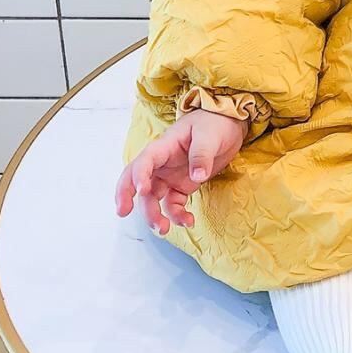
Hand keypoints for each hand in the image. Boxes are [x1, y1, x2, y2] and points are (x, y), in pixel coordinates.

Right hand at [114, 106, 245, 233]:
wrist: (228, 124)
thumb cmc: (214, 123)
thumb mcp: (209, 136)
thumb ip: (202, 155)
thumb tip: (197, 176)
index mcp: (165, 146)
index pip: (145, 160)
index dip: (139, 175)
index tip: (141, 190)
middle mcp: (162, 163)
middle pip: (137, 180)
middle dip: (126, 196)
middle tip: (123, 212)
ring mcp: (170, 176)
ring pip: (152, 198)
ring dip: (153, 214)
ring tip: (163, 230)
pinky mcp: (181, 186)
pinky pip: (173, 204)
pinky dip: (176, 216)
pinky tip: (188, 222)